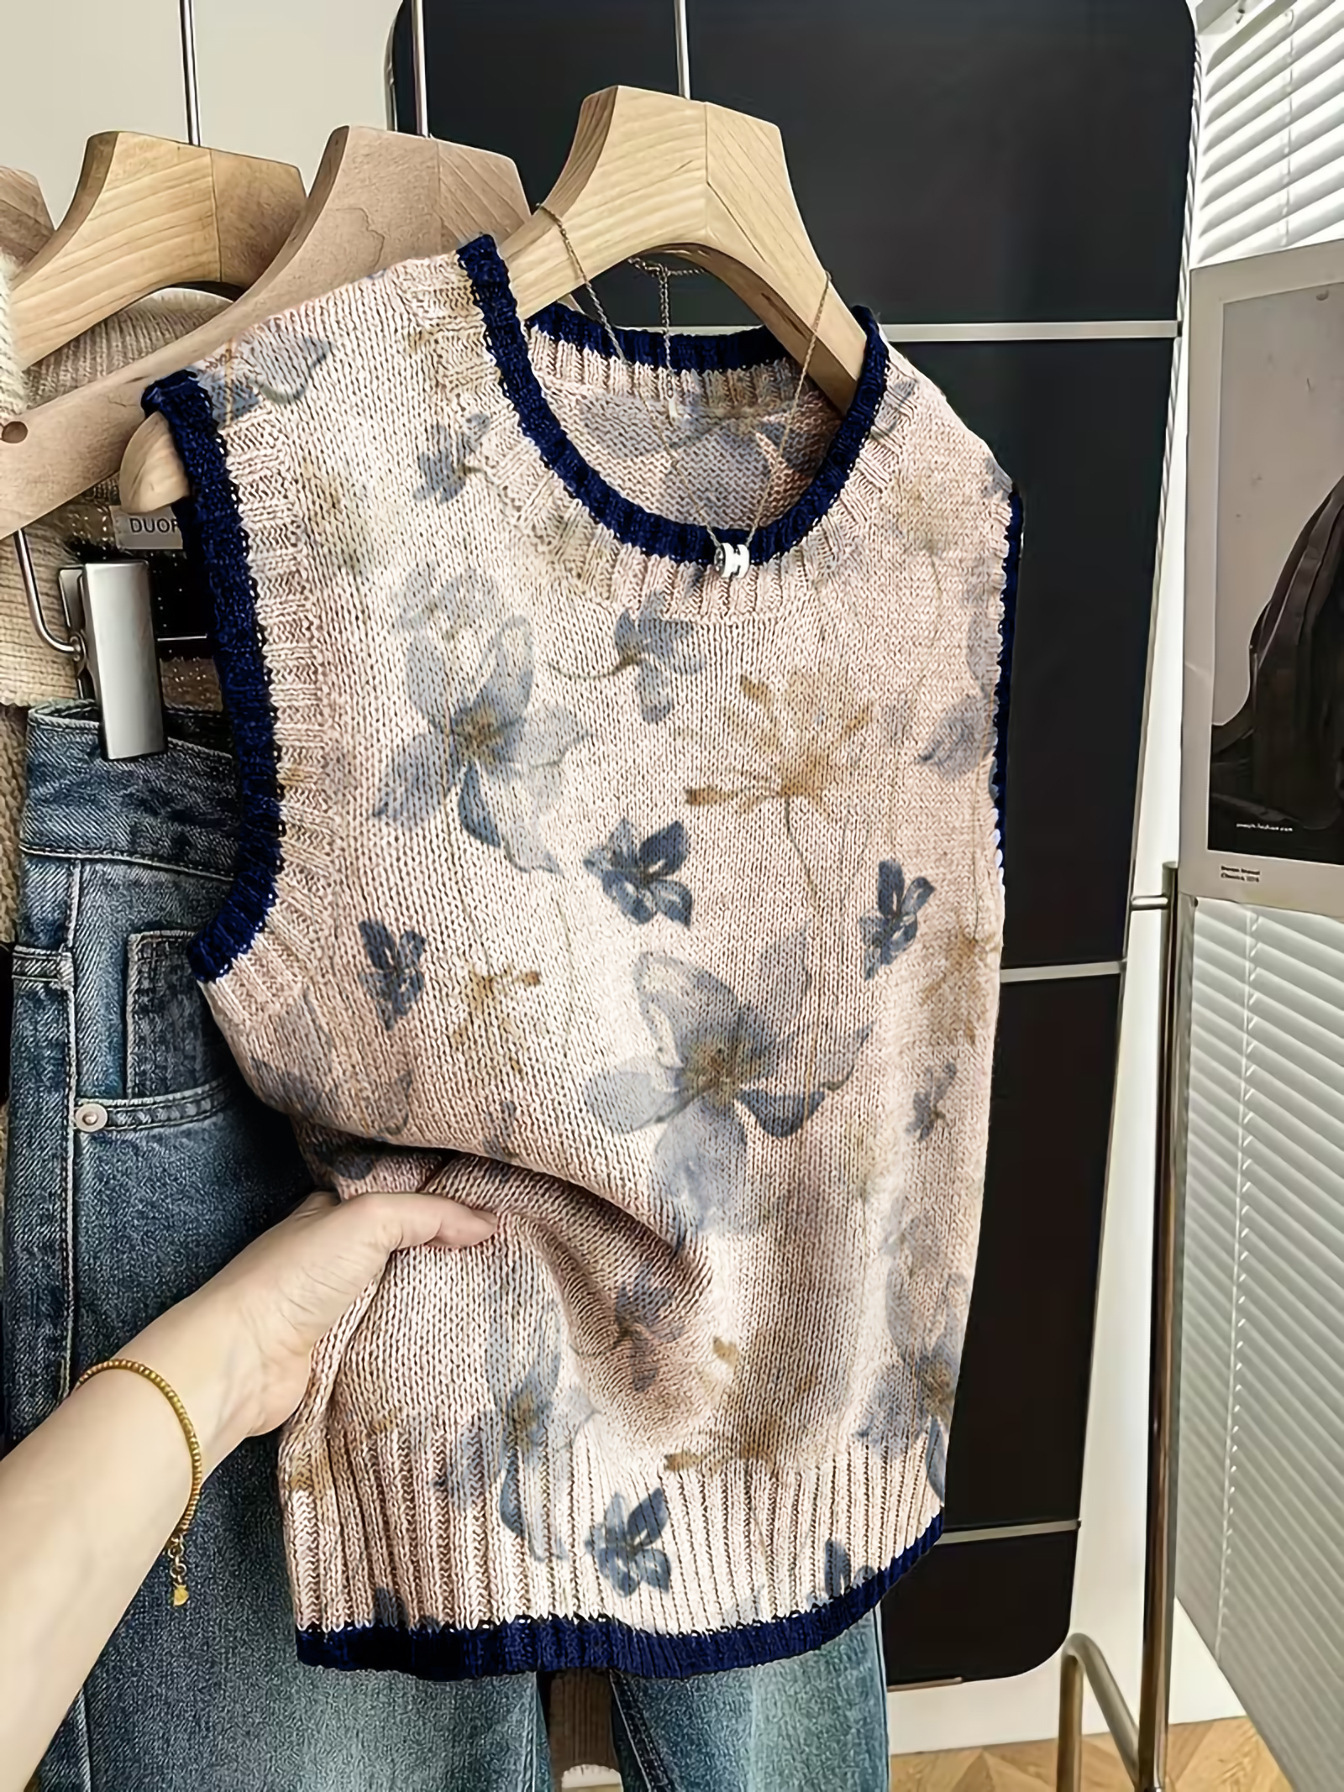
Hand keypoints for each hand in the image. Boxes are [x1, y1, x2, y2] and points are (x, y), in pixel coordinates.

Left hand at [124, 1191, 497, 1472]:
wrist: (245, 1358)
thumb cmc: (298, 1275)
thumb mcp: (368, 1219)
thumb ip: (429, 1214)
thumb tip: (489, 1222)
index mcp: (335, 1213)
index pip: (402, 1199)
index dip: (446, 1204)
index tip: (498, 1211)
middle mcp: (335, 1255)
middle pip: (407, 1248)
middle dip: (450, 1252)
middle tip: (510, 1256)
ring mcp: (337, 1305)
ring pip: (403, 1294)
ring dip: (440, 1298)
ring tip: (500, 1296)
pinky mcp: (341, 1350)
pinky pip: (393, 1335)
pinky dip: (422, 1335)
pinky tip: (461, 1336)